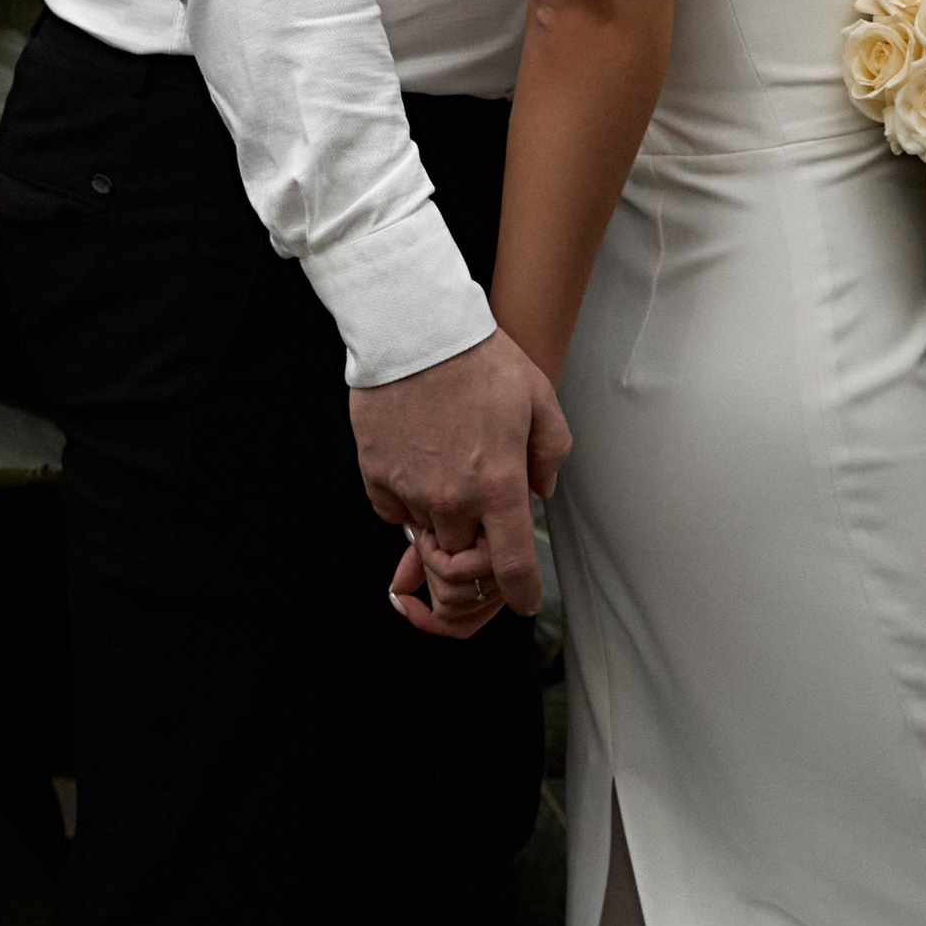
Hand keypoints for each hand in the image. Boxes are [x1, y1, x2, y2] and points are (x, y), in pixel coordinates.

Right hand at [350, 325, 568, 618]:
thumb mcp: (539, 398)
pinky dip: (407, 500)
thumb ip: (550, 453)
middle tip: (480, 509)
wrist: (414, 326)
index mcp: (498, 485)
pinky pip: (393, 511)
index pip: (512, 567)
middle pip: (465, 559)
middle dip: (477, 546)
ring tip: (449, 470)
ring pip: (429, 536)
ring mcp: (410, 489)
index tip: (521, 599)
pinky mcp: (376, 474)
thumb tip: (539, 487)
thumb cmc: (476, 356)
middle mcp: (453, 498)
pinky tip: (418, 464)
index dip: (521, 593)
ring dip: (443, 520)